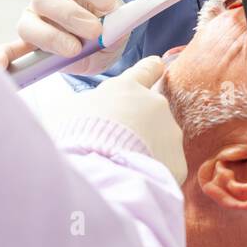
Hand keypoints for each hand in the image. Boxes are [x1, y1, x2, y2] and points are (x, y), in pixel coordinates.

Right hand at [0, 0, 129, 76]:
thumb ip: (116, 25)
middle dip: (70, 14)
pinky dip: (3, 57)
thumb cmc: (108, 27)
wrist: (100, 45)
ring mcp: (33, 19)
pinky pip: (9, 50)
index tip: (110, 7)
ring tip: (75, 49)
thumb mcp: (119, 23)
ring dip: (52, 37)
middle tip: (95, 31)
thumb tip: (111, 30)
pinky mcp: (27, 44)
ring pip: (28, 23)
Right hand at [87, 56, 186, 184]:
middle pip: (150, 111)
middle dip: (139, 125)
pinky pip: (164, 166)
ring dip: (145, 150)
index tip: (156, 66)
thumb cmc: (78, 137)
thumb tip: (86, 110)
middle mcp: (154, 104)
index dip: (150, 69)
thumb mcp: (69, 111)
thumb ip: (85, 106)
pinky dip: (152, 172)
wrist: (100, 172)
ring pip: (159, 140)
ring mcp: (170, 133)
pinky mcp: (177, 161)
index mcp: (127, 88)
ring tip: (122, 167)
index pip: (146, 70)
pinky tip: (134, 180)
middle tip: (116, 144)